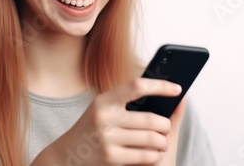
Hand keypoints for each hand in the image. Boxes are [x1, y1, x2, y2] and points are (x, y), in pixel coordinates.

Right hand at [32, 78, 181, 165]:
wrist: (66, 154)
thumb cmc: (91, 128)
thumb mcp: (103, 109)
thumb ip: (126, 101)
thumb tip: (161, 91)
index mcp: (104, 100)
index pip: (137, 86)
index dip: (160, 86)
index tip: (177, 88)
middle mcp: (104, 116)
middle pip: (151, 119)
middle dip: (166, 126)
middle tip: (167, 127)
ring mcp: (107, 138)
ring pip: (152, 139)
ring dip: (162, 142)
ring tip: (162, 141)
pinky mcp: (110, 157)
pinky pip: (145, 156)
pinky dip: (155, 155)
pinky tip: (154, 153)